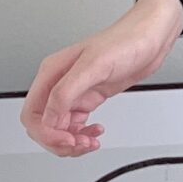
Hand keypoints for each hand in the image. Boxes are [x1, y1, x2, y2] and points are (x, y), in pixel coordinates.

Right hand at [20, 0, 182, 157]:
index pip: (32, 114)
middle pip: (43, 124)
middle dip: (59, 140)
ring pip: (59, 127)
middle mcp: (59, 83)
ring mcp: (74, 91)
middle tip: (79, 144)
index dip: (46, 133)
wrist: (149, 37)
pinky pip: (75, 123)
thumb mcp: (93, 66)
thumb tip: (49, 117)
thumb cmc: (125, 42)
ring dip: (72, 140)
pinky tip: (96, 131)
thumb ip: (66, 92)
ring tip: (91, 140)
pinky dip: (83, 133)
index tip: (67, 139)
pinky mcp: (89, 97)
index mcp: (52, 73)